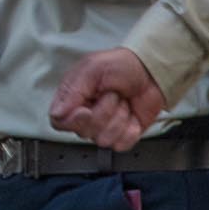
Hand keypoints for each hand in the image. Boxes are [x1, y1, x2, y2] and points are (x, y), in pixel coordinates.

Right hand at [48, 47, 164, 149]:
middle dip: (103, 112)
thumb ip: (73, 91)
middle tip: (112, 94)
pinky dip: (130, 129)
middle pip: (83, 132)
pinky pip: (121, 145)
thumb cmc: (122, 65)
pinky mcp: (122, 136)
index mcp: (73, 98)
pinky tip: (131, 115)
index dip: (72, 121)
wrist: (151, 72)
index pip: (59, 122)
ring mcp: (104, 128)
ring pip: (104, 140)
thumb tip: (57, 114)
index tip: (86, 110)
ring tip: (123, 102)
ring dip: (119, 118)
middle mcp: (86, 115)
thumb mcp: (92, 68)